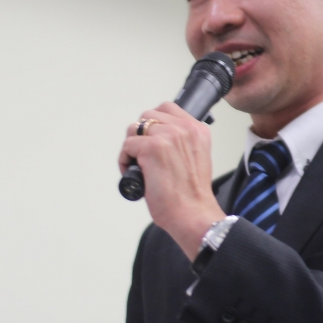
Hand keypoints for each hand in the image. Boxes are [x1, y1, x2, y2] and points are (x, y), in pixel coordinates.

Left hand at [120, 103, 226, 258]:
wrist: (193, 214)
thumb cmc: (192, 195)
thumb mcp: (197, 158)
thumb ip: (183, 142)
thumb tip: (158, 138)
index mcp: (197, 130)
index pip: (167, 109)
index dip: (154, 123)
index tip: (152, 140)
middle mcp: (184, 129)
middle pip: (147, 116)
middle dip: (141, 135)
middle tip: (143, 157)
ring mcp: (167, 136)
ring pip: (134, 129)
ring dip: (132, 147)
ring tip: (139, 166)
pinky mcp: (151, 148)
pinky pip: (127, 146)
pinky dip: (125, 161)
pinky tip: (135, 174)